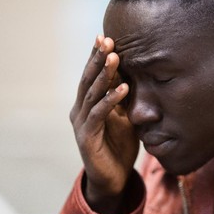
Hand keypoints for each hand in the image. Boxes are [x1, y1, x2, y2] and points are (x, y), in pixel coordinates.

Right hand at [70, 36, 138, 208]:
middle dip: (97, 59)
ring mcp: (81, 123)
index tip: (105, 36)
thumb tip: (132, 74)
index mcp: (88, 103)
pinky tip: (124, 88)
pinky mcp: (87, 137)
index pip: (92, 76)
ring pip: (92, 94)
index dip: (96, 57)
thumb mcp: (124, 116)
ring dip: (104, 75)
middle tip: (106, 40)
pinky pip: (99, 115)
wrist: (113, 177)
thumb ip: (123, 98)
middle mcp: (80, 110)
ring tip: (114, 57)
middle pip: (88, 80)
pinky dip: (111, 100)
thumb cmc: (119, 144)